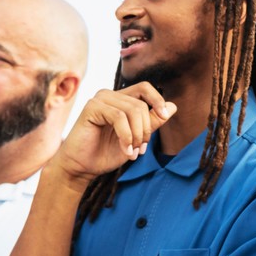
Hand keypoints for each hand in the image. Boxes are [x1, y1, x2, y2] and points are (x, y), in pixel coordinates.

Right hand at [51, 84, 176, 184]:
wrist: (82, 167)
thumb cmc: (106, 153)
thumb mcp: (136, 138)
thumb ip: (152, 122)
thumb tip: (173, 106)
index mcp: (120, 99)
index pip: (145, 88)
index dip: (158, 100)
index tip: (164, 116)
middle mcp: (110, 95)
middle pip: (141, 104)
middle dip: (146, 130)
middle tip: (141, 150)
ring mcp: (99, 99)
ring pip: (133, 110)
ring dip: (137, 135)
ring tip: (132, 152)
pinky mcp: (91, 107)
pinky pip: (119, 117)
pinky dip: (126, 136)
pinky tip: (125, 150)